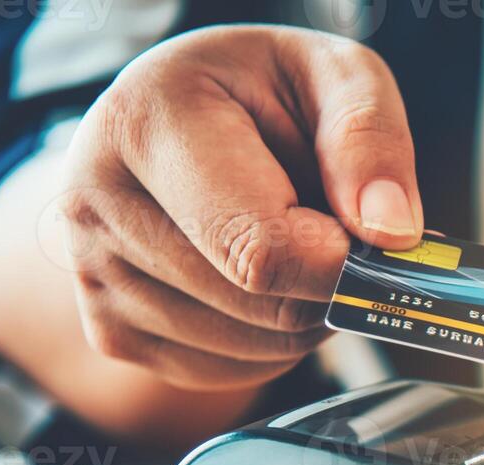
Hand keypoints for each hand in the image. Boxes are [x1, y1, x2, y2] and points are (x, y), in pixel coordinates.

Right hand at [57, 26, 423, 388]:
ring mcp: (92, 276)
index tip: (369, 238)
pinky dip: (273, 342)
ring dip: (306, 312)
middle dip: (329, 282)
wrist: (173, 124)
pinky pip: (232, 371)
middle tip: (334, 227)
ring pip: (256, 348)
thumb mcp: (332, 74)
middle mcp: (94, 202)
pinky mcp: (110, 333)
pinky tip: (261, 279)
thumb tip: (391, 232)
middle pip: (264, 305)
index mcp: (144, 123)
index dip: (337, 262)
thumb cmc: (258, 94)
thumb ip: (369, 138)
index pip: (259, 249)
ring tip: (293, 243)